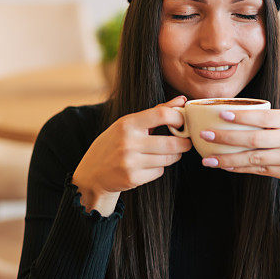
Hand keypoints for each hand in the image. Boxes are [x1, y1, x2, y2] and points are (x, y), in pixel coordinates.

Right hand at [73, 95, 193, 196]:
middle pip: (171, 143)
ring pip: (167, 159)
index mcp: (127, 124)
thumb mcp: (129, 124)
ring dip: (172, 156)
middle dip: (184, 144)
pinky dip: (159, 168)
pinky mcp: (133, 178)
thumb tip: (182, 100)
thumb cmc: (114, 143)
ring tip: (167, 153)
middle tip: (186, 143)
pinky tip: (148, 165)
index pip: (161, 115)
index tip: (182, 123)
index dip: (178, 118)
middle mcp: (128, 142)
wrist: (93, 172)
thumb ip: (157, 111)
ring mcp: (130, 162)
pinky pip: (159, 172)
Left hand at [199, 108, 279, 188]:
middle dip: (226, 137)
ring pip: (252, 158)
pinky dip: (239, 169)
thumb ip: (272, 119)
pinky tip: (225, 166)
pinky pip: (258, 170)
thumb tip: (237, 113)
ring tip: (208, 159)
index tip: (221, 115)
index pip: (263, 116)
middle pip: (253, 138)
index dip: (241, 116)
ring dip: (227, 159)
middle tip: (205, 135)